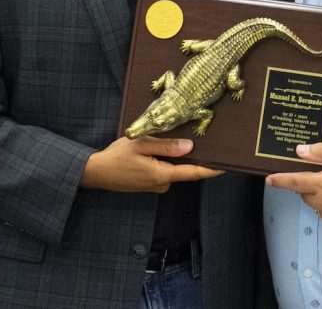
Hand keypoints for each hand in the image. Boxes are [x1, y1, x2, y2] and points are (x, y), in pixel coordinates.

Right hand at [81, 136, 222, 192]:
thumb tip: (189, 147)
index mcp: (162, 175)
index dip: (211, 169)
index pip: (193, 173)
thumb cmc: (116, 157)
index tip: (226, 166)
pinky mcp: (149, 184)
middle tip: (191, 136)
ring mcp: (155, 185)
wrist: (95, 173)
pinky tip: (151, 150)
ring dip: (170, 156)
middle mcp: (162, 183)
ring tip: (159, 141)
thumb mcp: (141, 145)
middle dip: (187, 154)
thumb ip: (166, 146)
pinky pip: (162, 170)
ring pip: (171, 168)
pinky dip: (162, 160)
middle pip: (183, 168)